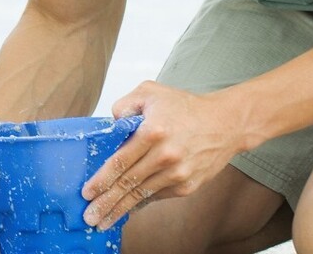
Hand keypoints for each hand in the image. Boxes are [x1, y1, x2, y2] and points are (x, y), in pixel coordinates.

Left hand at [81, 81, 247, 229]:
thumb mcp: (150, 92)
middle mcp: (165, 156)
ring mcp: (178, 174)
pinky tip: (126, 210)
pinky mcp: (188, 185)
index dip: (101, 180)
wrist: (226, 123)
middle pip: (128, 184)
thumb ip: (124, 105)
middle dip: (106, 203)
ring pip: (142, 194)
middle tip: (89, 217)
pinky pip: (157, 196)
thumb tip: (109, 126)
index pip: (120, 161)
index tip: (86, 192)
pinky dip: (140, 203)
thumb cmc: (185, 106)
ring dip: (121, 209)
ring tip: (103, 221)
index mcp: (153, 132)